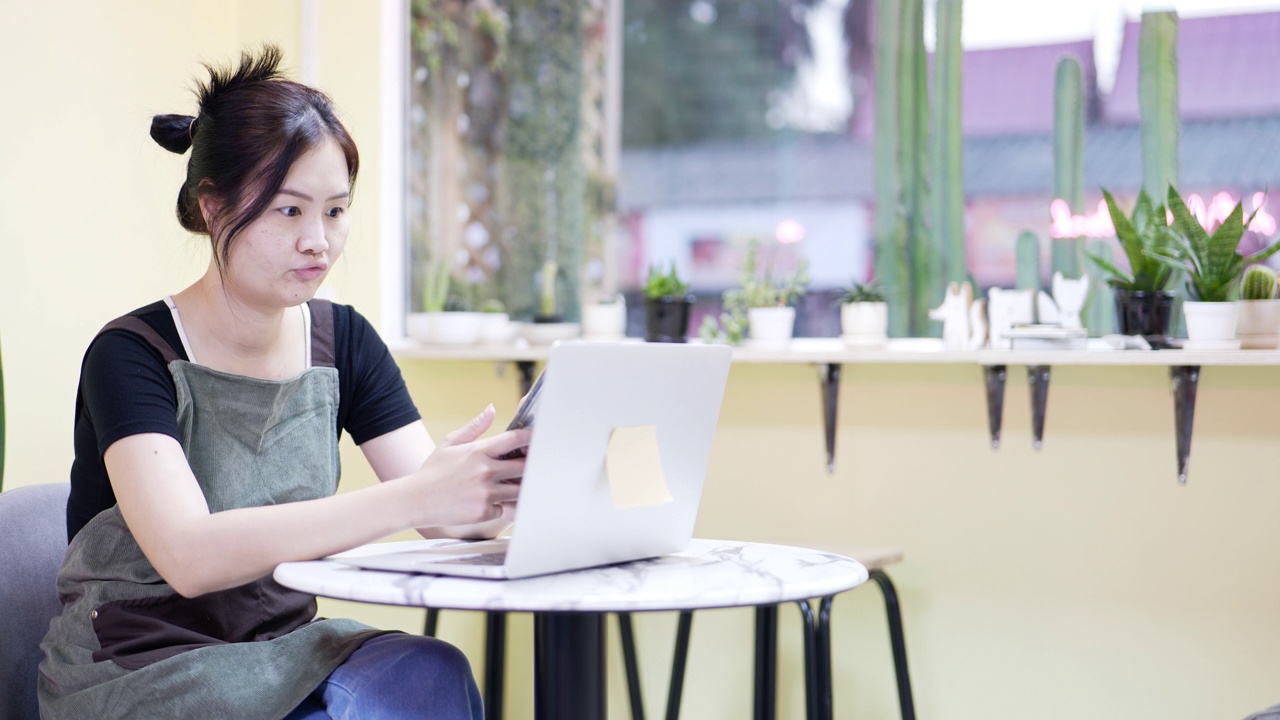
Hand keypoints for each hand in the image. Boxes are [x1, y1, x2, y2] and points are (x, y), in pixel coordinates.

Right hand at [401, 405, 530, 528]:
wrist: (416, 500)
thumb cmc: (433, 472)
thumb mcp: (450, 443)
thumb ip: (475, 427)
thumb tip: (492, 409)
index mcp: (478, 451)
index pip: (514, 439)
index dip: (530, 437)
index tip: (537, 438)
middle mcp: (485, 471)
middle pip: (523, 467)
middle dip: (529, 466)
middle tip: (530, 466)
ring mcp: (486, 493)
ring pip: (519, 490)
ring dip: (520, 487)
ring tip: (515, 485)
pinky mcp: (484, 512)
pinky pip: (506, 509)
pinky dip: (504, 506)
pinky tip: (497, 502)